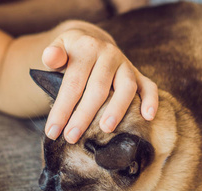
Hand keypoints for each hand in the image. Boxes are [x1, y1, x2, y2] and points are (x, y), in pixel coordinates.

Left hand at [42, 21, 158, 143]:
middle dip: (84, 116)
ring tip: (106, 129)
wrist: (91, 42)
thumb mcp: (58, 50)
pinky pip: (149, 86)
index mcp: (87, 48)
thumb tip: (50, 56)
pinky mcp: (138, 74)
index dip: (62, 109)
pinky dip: (151, 100)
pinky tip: (148, 117)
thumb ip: (53, 55)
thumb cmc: (70, 54)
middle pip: (97, 88)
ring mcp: (125, 64)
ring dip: (117, 109)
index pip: (73, 83)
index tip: (51, 132)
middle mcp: (108, 54)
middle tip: (71, 137)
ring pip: (126, 87)